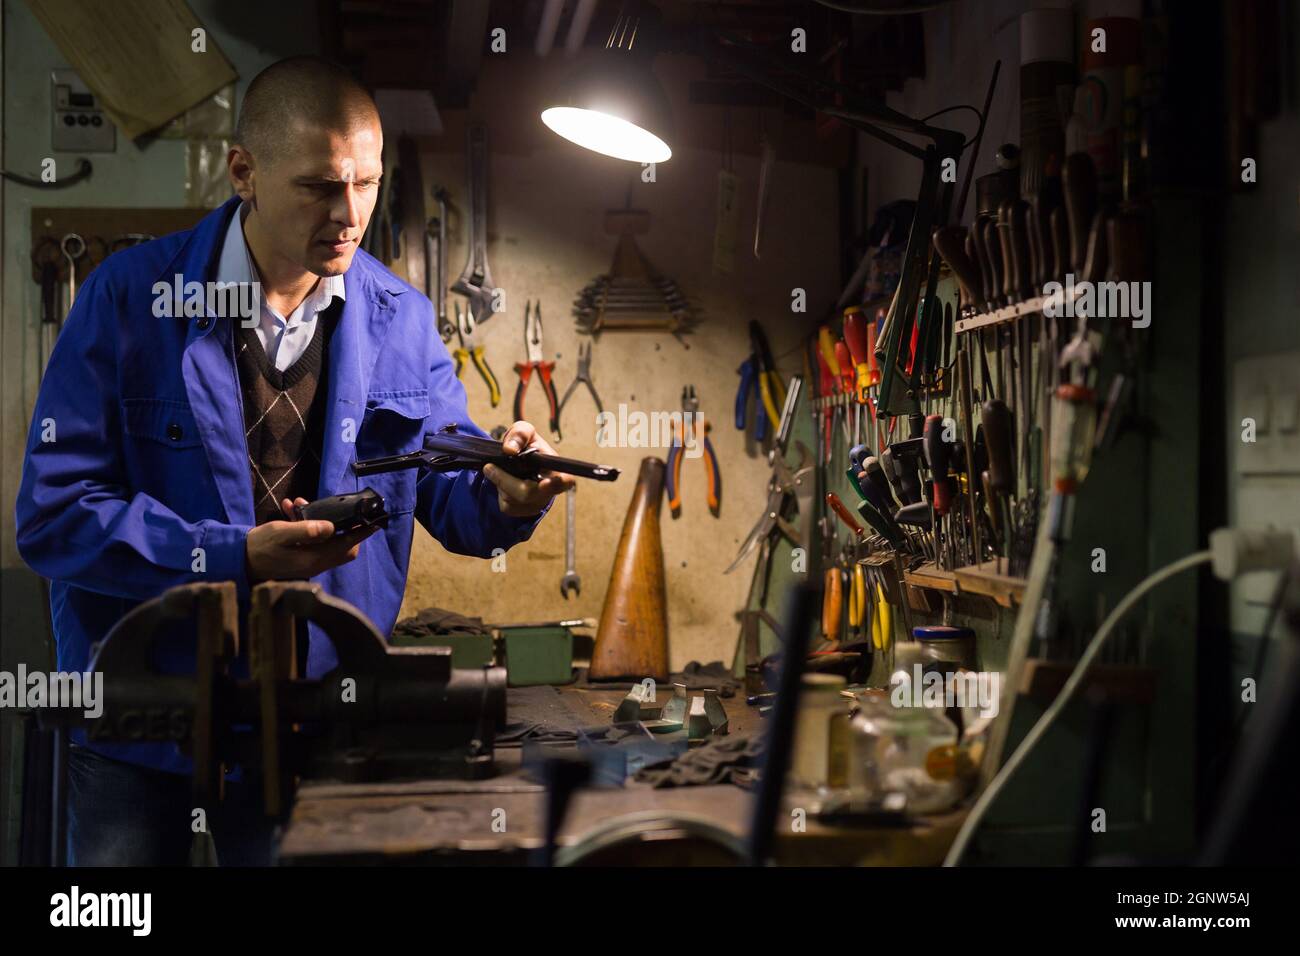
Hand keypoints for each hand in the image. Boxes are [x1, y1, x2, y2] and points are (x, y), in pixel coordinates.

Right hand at [244, 497, 380, 581]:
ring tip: (300, 504)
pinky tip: (291, 509)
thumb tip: (330, 527)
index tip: (375, 519)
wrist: (239, 560)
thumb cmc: (259, 547)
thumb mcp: (281, 534)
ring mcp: (310, 560)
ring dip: (320, 520)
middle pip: (344, 544)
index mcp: (315, 558)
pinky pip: (314, 539)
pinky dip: (308, 525)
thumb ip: (306, 530)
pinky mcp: (303, 556)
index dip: (362, 532)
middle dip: (341, 523)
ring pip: (328, 539)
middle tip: (333, 507)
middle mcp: (317, 562)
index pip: (348, 544)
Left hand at [482, 421, 573, 516]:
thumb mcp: (524, 432)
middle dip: (504, 480)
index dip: (557, 484)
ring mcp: (538, 504)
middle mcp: (550, 491)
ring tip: (501, 471)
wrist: (518, 463)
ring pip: (512, 499)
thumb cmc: (527, 446)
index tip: (546, 482)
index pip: (564, 481)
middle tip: (489, 467)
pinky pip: (506, 506)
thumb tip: (510, 450)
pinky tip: (504, 483)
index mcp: (556, 470)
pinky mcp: (523, 512)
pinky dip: (500, 492)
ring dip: (500, 484)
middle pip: (526, 493)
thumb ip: (520, 434)